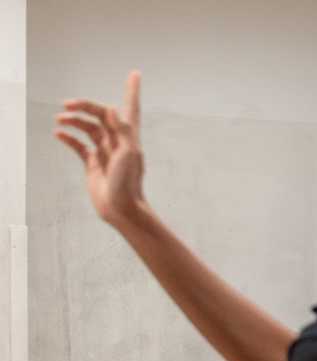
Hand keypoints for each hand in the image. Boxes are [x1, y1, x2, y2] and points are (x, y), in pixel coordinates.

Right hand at [54, 72, 149, 228]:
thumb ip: (120, 130)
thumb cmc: (128, 183)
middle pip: (101, 115)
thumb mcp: (128, 154)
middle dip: (85, 106)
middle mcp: (117, 141)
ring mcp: (104, 151)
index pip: (131, 108)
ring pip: (87, 128)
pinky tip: (59, 133)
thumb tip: (110, 108)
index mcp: (129, 137)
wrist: (120, 208)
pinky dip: (69, 137)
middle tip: (68, 105)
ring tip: (60, 119)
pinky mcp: (92, 163)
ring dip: (74, 121)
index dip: (132, 91)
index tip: (134, 74)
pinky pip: (78, 145)